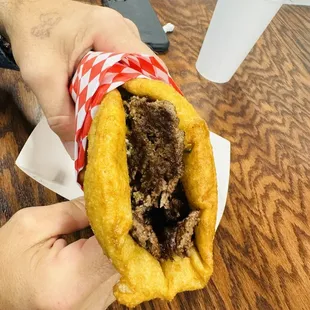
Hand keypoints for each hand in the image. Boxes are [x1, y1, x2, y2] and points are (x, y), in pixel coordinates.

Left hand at [0, 0, 156, 154]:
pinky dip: (125, 90)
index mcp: (112, 31)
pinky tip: (118, 107)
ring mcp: (123, 38)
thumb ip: (58, 114)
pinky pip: (129, 71)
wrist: (26, 12)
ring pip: (139, 73)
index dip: (153, 97)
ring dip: (134, 97)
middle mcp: (125, 32)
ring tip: (130, 124)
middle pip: (147, 73)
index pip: (149, 67)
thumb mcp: (41, 76)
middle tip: (138, 131)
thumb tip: (77, 148)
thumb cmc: (33, 34)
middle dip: (143, 102)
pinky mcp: (116, 45)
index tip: (148, 125)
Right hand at [0, 198, 118, 309]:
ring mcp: (93, 306)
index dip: (125, 222)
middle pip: (127, 260)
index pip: (117, 247)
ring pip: (127, 268)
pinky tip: (110, 242)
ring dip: (125, 244)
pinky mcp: (96, 303)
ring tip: (117, 223)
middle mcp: (86, 302)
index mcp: (68, 282)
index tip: (127, 203)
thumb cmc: (4, 262)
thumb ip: (75, 210)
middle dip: (128, 232)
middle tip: (127, 208)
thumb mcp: (32, 225)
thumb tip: (108, 200)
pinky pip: (117, 276)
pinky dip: (117, 256)